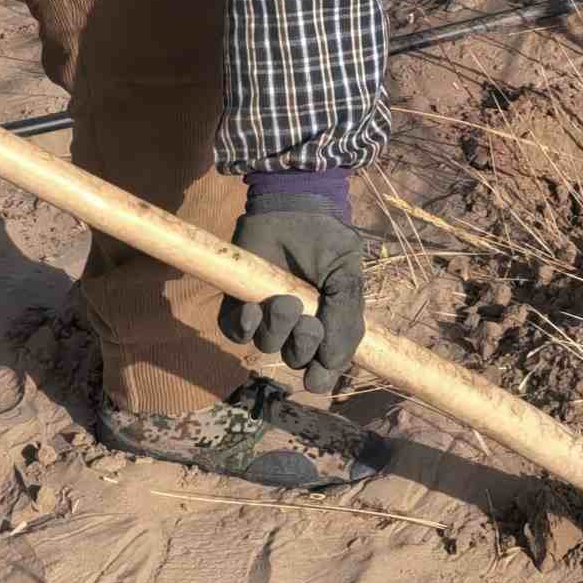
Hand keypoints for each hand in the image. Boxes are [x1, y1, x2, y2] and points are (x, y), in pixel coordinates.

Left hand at [222, 178, 367, 391]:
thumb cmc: (327, 241)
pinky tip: (254, 309)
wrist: (297, 204)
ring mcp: (266, 314)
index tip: (317, 378)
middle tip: (308, 322)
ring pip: (266, 344)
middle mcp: (295, 326)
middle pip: (294, 358)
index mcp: (326, 325)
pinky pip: (235, 330)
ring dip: (276, 330)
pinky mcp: (239, 301)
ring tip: (284, 301)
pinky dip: (243, 325)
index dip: (320, 377)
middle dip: (301, 346)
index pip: (322, 366)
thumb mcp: (348, 276)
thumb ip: (347, 317)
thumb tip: (336, 362)